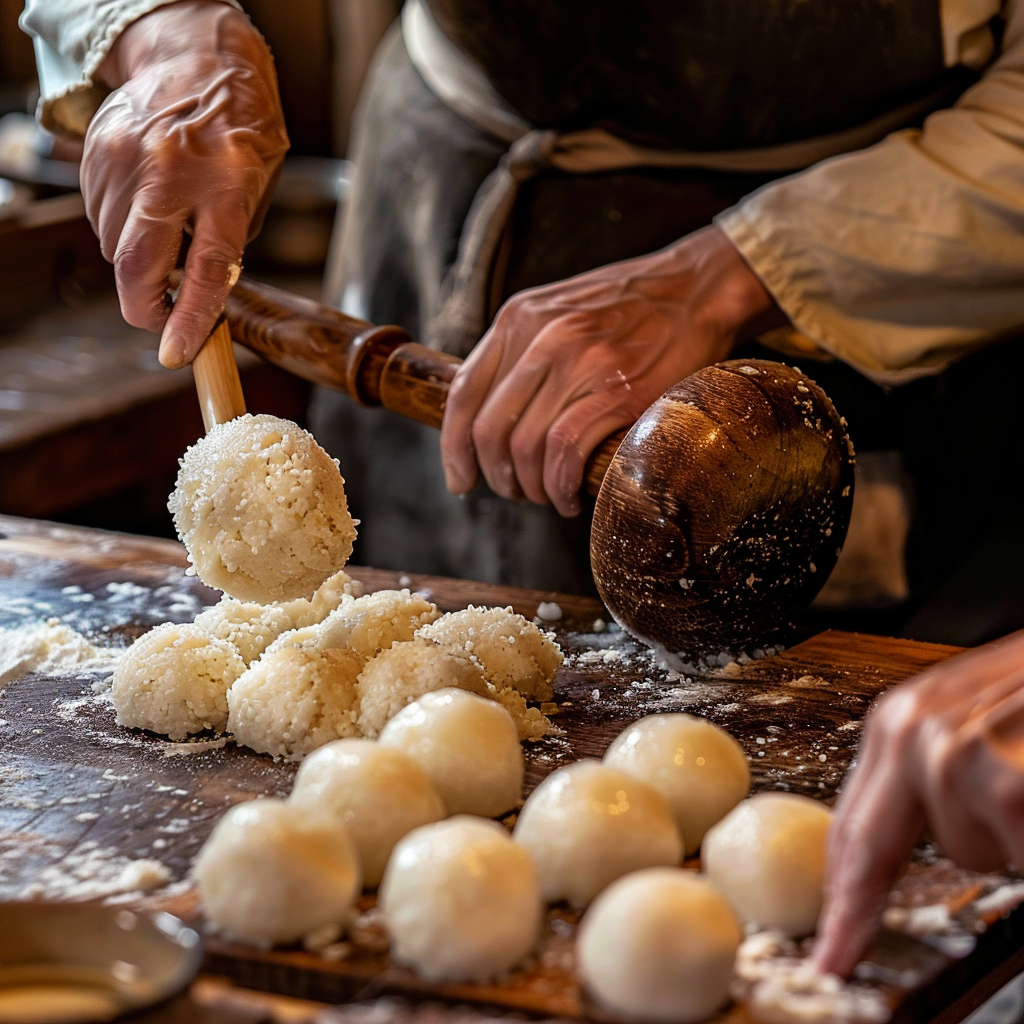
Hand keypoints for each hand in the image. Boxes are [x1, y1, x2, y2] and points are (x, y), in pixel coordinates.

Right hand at [82, 0, 288, 367]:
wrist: (199, 56)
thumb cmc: (241, 129)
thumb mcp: (257, 186)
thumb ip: (227, 240)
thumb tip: (195, 298)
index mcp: (225, 183)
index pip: (206, 268)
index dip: (189, 318)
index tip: (176, 353)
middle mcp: (171, 170)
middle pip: (136, 263)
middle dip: (142, 307)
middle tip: (157, 319)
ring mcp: (127, 157)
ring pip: (114, 245)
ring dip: (136, 260)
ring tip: (166, 232)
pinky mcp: (98, 150)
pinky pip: (99, 215)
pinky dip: (121, 226)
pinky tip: (146, 204)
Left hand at [439, 226, 783, 516]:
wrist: (698, 288)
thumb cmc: (631, 308)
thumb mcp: (559, 311)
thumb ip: (522, 352)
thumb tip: (491, 415)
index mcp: (519, 318)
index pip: (462, 393)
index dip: (453, 448)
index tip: (461, 479)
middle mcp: (542, 339)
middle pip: (489, 430)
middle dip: (496, 476)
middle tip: (515, 491)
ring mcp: (579, 365)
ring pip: (524, 447)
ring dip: (531, 487)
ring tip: (548, 495)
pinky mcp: (617, 393)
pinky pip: (564, 453)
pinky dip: (559, 486)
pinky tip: (569, 495)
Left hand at [815, 629, 1023, 976]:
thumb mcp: (966, 717)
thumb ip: (926, 766)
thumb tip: (901, 829)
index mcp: (896, 723)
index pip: (849, 819)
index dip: (835, 883)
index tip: (824, 937)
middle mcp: (911, 737)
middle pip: (870, 850)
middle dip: (859, 906)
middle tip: (839, 952)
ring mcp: (955, 762)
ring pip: (968, 854)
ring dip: (1002, 839)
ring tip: (1021, 781)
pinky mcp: (1007, 790)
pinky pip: (1013, 855)